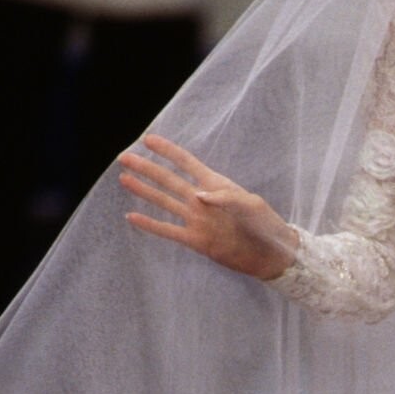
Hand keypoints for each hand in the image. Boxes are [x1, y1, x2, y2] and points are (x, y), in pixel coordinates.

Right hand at [118, 135, 296, 279]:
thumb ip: (226, 197)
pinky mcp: (196, 241)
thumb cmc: (266, 224)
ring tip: (123, 179)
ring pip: (164, 202)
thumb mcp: (252, 205)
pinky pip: (168, 231)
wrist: (271, 254)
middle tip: (124, 157)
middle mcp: (201, 200)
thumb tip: (198, 195)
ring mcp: (197, 220)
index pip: (187, 163)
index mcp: (216, 185)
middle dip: (146, 168)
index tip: (147, 139)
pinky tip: (132, 216)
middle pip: (168, 180)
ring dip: (144, 191)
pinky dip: (150, 224)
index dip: (167, 151)